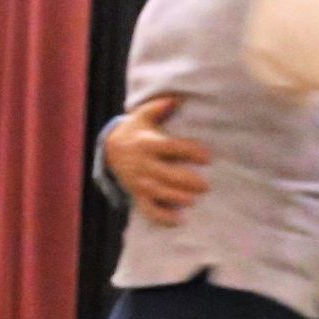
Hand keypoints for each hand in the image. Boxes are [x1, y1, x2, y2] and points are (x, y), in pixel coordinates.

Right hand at [106, 96, 210, 224]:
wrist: (110, 150)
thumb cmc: (136, 131)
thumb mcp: (143, 115)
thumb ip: (159, 106)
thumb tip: (177, 98)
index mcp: (148, 143)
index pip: (171, 147)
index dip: (189, 152)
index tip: (208, 157)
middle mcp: (143, 164)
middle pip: (166, 174)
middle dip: (186, 181)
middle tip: (206, 185)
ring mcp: (140, 182)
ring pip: (159, 193)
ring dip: (177, 198)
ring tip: (194, 200)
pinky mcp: (138, 195)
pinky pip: (149, 209)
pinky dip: (163, 217)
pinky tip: (179, 220)